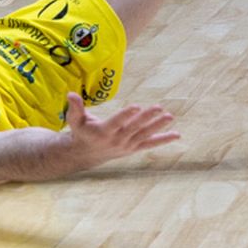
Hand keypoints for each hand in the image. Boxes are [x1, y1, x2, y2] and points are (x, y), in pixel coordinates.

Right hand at [62, 94, 179, 165]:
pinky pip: (150, 144)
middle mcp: (117, 140)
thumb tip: (71, 94)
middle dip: (147, 118)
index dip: (126, 115)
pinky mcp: (133, 148)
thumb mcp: (74, 120)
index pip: (116, 122)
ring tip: (170, 116)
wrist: (86, 154)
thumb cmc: (81, 132)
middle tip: (159, 108)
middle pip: (134, 127)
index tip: (136, 106)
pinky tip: (176, 134)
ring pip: (144, 134)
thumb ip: (75, 107)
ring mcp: (127, 145)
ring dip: (158, 126)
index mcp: (103, 131)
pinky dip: (163, 140)